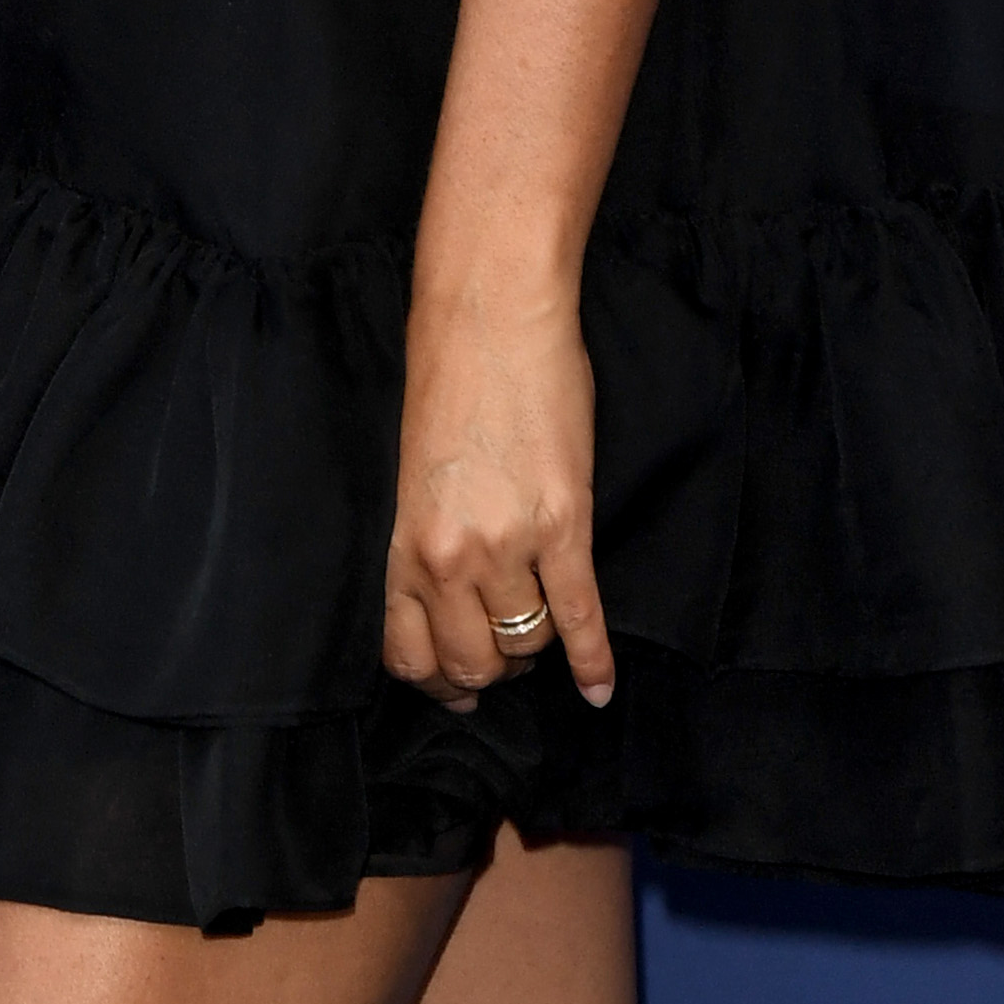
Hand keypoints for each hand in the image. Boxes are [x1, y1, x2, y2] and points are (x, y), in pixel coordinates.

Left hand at [382, 265, 614, 711]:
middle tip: (504, 659)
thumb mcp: (413, 470)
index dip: (434, 678)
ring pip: (528, 645)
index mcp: (403, 540)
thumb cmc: (447, 377)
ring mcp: (509, 545)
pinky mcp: (565, 526)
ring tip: (544, 637)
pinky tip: (599, 688)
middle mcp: (451, 556)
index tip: (453, 683)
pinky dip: (594, 661)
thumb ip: (423, 534)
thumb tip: (447, 590)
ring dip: (537, 649)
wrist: (491, 315)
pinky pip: (582, 617)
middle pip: (473, 660)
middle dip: (490, 670)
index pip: (407, 650)